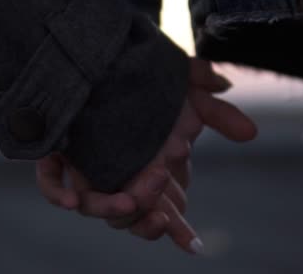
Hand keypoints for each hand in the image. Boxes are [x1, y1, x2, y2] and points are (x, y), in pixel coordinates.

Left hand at [36, 58, 256, 253]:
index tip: (193, 245)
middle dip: (148, 222)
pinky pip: (52, 182)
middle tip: (163, 215)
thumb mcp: (187, 91)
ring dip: (113, 210)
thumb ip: (217, 111)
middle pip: (132, 216)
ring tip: (129, 200)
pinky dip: (58, 192)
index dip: (177, 230)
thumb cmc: (148, 78)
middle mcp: (119, 173)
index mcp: (150, 168)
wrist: (103, 57)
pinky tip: (69, 199)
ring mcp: (89, 165)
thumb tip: (250, 133)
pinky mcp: (59, 151)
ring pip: (97, 208)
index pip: (165, 208)